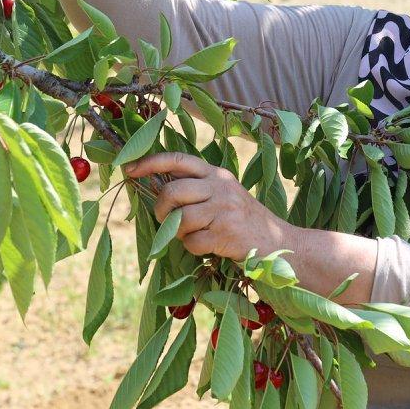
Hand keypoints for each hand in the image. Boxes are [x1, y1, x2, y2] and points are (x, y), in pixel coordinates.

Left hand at [121, 151, 290, 262]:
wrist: (279, 242)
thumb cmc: (244, 220)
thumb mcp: (225, 194)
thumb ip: (198, 188)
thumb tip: (158, 187)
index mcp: (217, 174)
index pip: (178, 159)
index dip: (150, 162)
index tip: (129, 169)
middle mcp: (221, 187)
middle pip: (171, 191)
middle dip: (161, 209)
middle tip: (165, 220)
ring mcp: (224, 210)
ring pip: (179, 219)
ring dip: (178, 233)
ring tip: (191, 235)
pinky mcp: (226, 233)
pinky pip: (192, 242)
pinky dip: (193, 248)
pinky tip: (208, 247)